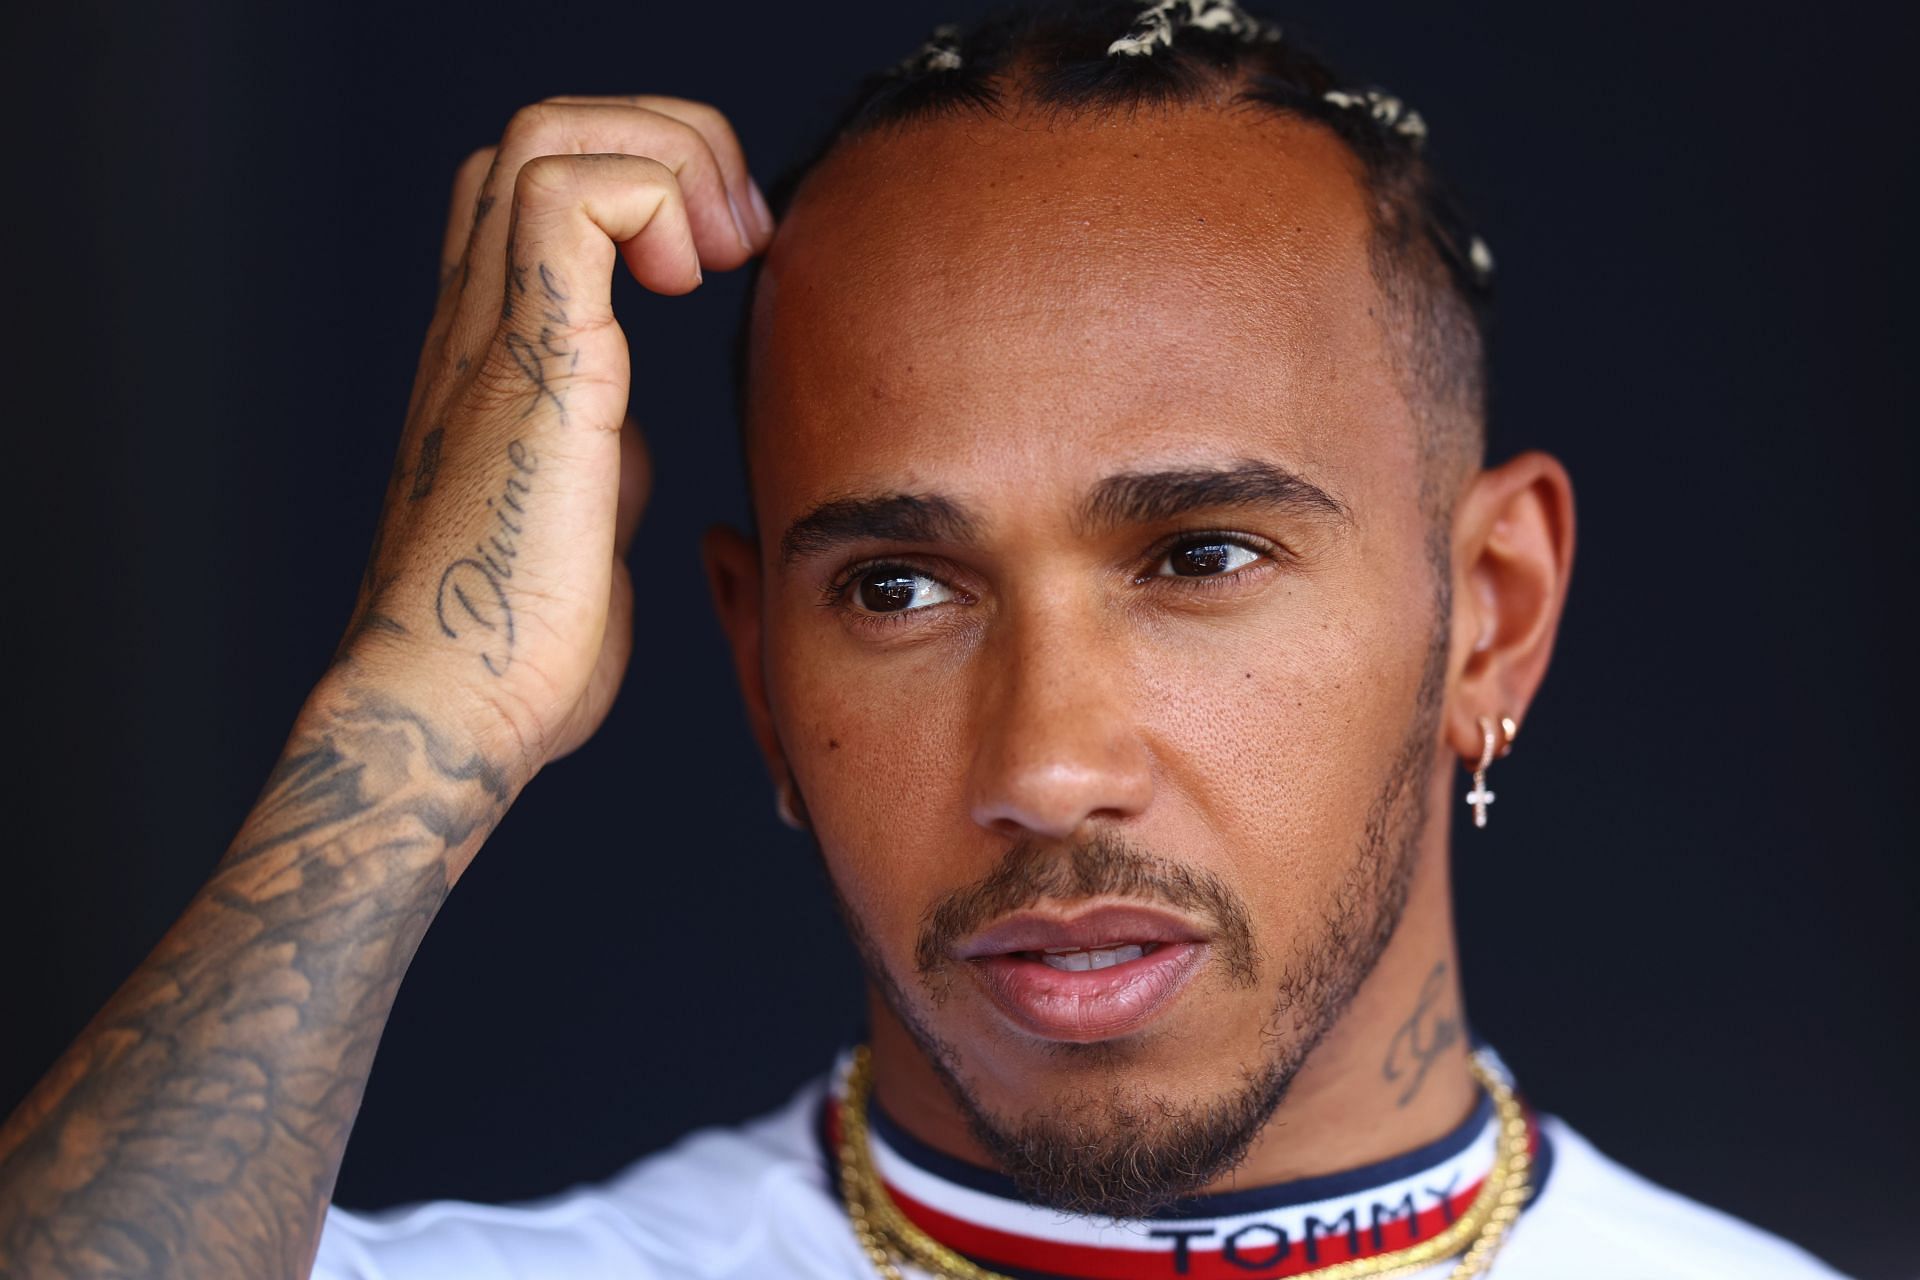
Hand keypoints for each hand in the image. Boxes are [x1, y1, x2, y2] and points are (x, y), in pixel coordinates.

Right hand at [335, 96, 773, 776]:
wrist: (456, 711)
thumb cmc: (520, 648)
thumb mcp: (582, 518)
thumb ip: (603, 456)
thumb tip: (633, 435)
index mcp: (495, 353)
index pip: (538, 188)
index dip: (643, 181)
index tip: (724, 263)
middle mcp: (480, 324)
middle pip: (542, 134)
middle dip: (666, 143)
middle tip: (739, 240)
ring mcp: (494, 338)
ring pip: (549, 137)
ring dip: (663, 158)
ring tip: (720, 250)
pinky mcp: (534, 369)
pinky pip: (567, 200)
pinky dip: (647, 198)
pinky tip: (692, 280)